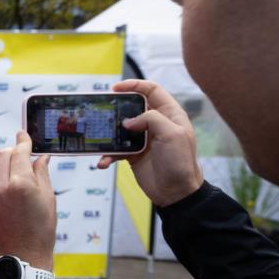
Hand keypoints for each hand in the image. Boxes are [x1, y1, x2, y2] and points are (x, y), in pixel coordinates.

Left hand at [0, 131, 55, 270]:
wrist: (24, 254)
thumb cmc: (41, 229)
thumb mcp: (48, 198)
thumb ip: (42, 173)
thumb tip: (41, 156)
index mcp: (21, 184)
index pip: (19, 152)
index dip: (23, 140)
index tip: (23, 134)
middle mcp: (2, 186)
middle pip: (3, 154)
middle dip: (14, 151)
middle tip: (24, 155)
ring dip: (1, 159)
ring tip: (13, 166)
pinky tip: (4, 177)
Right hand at [96, 80, 203, 206]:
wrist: (176, 193)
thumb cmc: (180, 162)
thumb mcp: (171, 134)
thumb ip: (151, 119)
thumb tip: (128, 121)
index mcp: (169, 114)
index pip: (152, 90)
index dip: (135, 85)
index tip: (116, 88)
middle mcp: (155, 124)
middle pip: (132, 107)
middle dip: (116, 108)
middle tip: (102, 109)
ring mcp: (143, 139)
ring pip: (121, 129)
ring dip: (108, 134)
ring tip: (99, 137)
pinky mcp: (133, 154)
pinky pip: (116, 150)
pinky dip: (108, 155)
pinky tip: (104, 161)